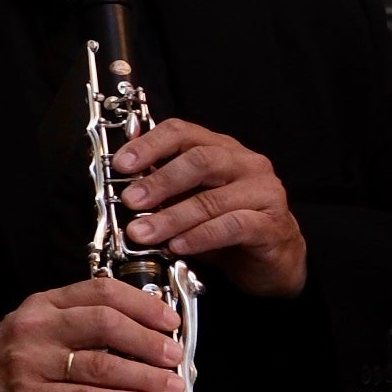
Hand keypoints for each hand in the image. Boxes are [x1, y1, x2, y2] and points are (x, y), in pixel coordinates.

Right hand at [0, 276, 186, 391]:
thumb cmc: (7, 362)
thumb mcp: (37, 327)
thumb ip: (79, 322)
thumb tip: (142, 330)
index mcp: (43, 304)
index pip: (100, 291)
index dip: (142, 304)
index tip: (169, 321)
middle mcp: (37, 328)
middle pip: (104, 324)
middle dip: (148, 341)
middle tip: (175, 356)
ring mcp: (31, 363)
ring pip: (99, 364)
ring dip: (144, 376)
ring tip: (171, 385)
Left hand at [109, 117, 307, 297]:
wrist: (272, 260)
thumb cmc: (224, 227)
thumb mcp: (187, 200)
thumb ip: (161, 186)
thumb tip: (119, 180)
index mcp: (220, 149)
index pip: (183, 132)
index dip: (149, 145)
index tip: (120, 165)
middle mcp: (245, 164)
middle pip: (199, 161)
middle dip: (159, 181)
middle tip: (130, 201)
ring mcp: (263, 192)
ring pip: (212, 199)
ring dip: (171, 217)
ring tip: (142, 233)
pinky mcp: (271, 224)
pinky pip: (232, 226)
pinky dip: (200, 236)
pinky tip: (177, 246)